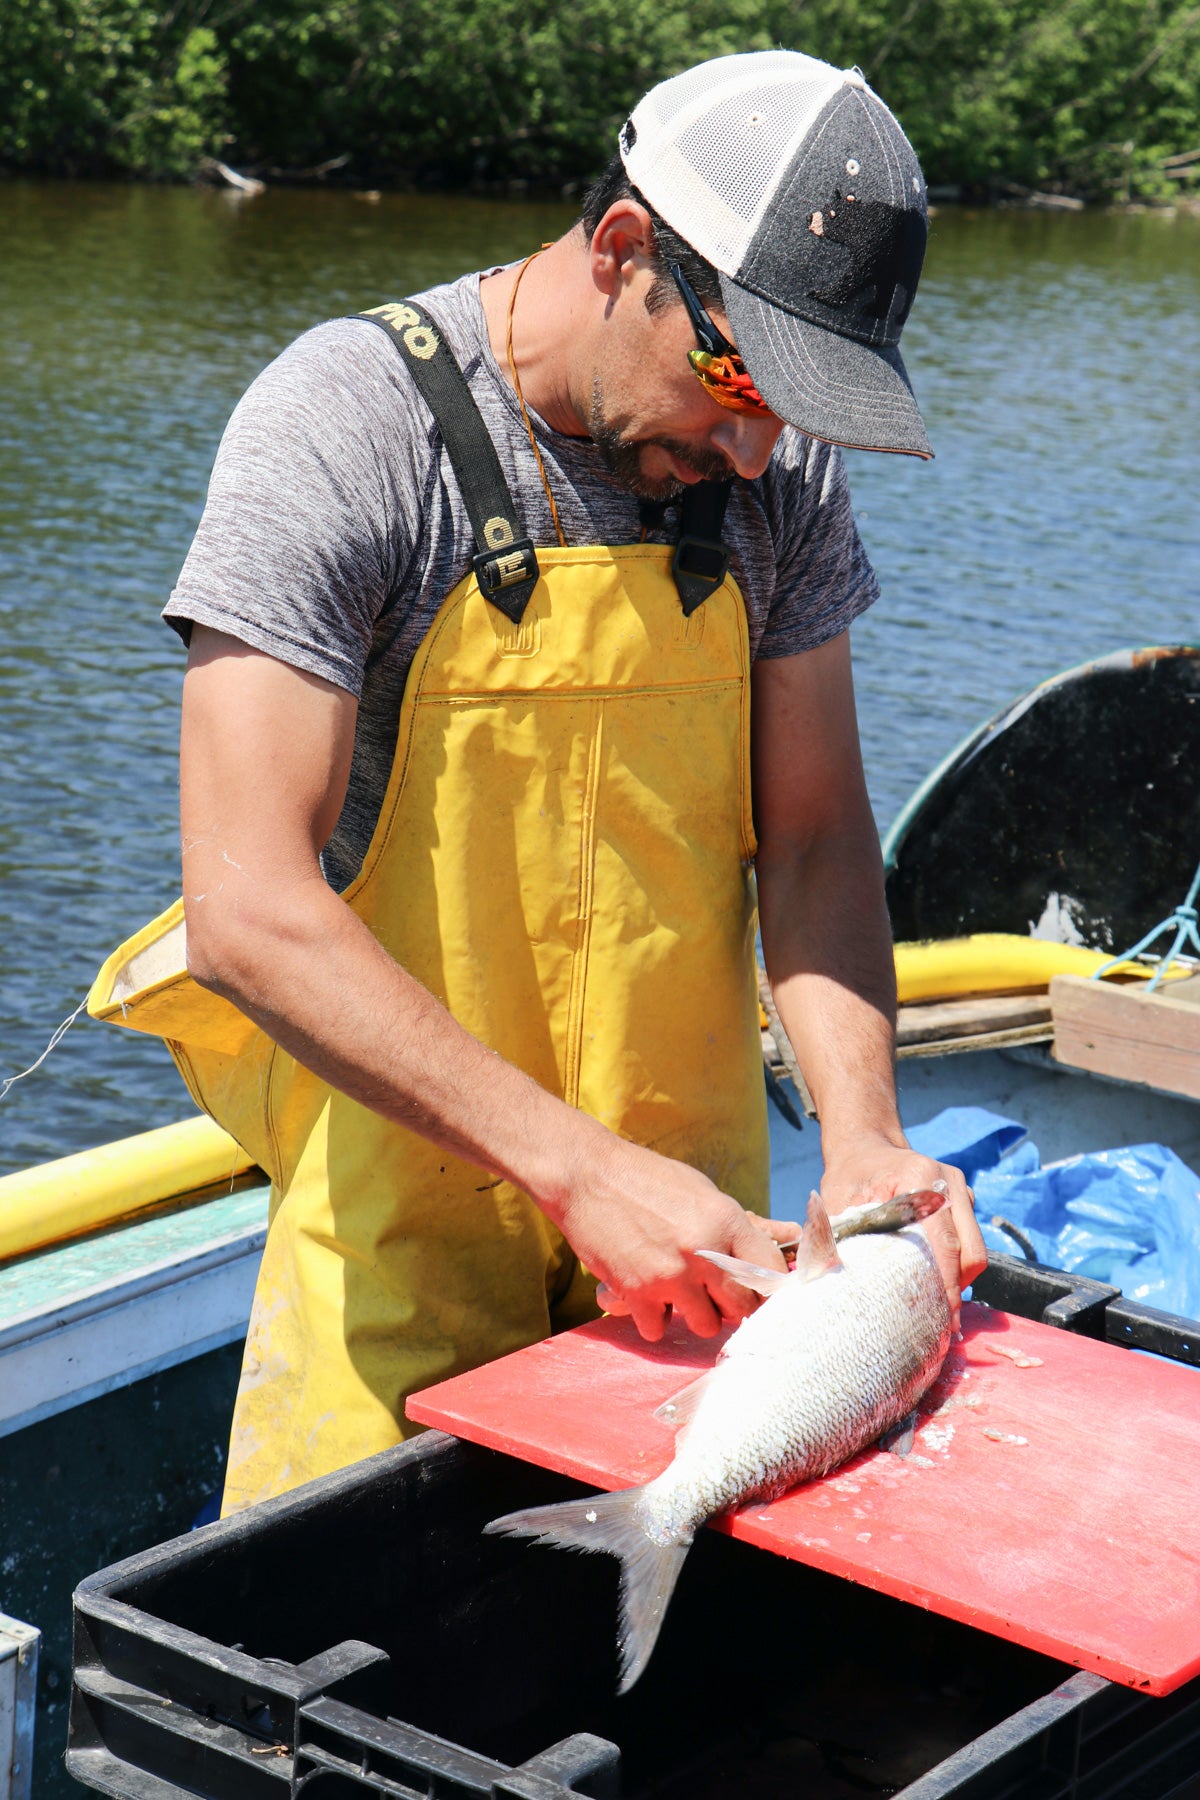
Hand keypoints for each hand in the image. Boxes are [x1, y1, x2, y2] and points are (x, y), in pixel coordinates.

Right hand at [549, 1130, 799, 1342]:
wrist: (586, 1176)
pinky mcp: (638, 1293)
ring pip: (706, 1325)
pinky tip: (647, 1296)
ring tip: (679, 1294)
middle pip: (742, 1306)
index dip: (766, 1285)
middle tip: (716, 1294)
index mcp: (725, 1220)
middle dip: (732, 1304)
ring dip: (695, 1315)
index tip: (756, 1289)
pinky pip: (659, 1329)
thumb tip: (766, 1252)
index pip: (769, 1271)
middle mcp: (704, 1252)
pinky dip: (654, 1318)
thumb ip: (732, 1227)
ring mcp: (671, 1276)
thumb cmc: (646, 1179)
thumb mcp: (701, 1191)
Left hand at [820, 1138, 986, 1333]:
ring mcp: (960, 1190)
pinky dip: (957, 1266)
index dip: (946, 1284)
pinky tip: (936, 1283)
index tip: (944, 1318)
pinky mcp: (962, 1201)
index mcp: (921, 1177)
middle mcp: (949, 1182)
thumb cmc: (850, 1174)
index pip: (944, 1241)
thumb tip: (830, 1278)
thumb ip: (838, 1234)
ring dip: (959, 1280)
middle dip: (958, 1289)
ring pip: (974, 1250)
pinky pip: (969, 1242)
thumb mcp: (838, 1198)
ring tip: (938, 1309)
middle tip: (942, 1324)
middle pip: (970, 1251)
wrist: (867, 1146)